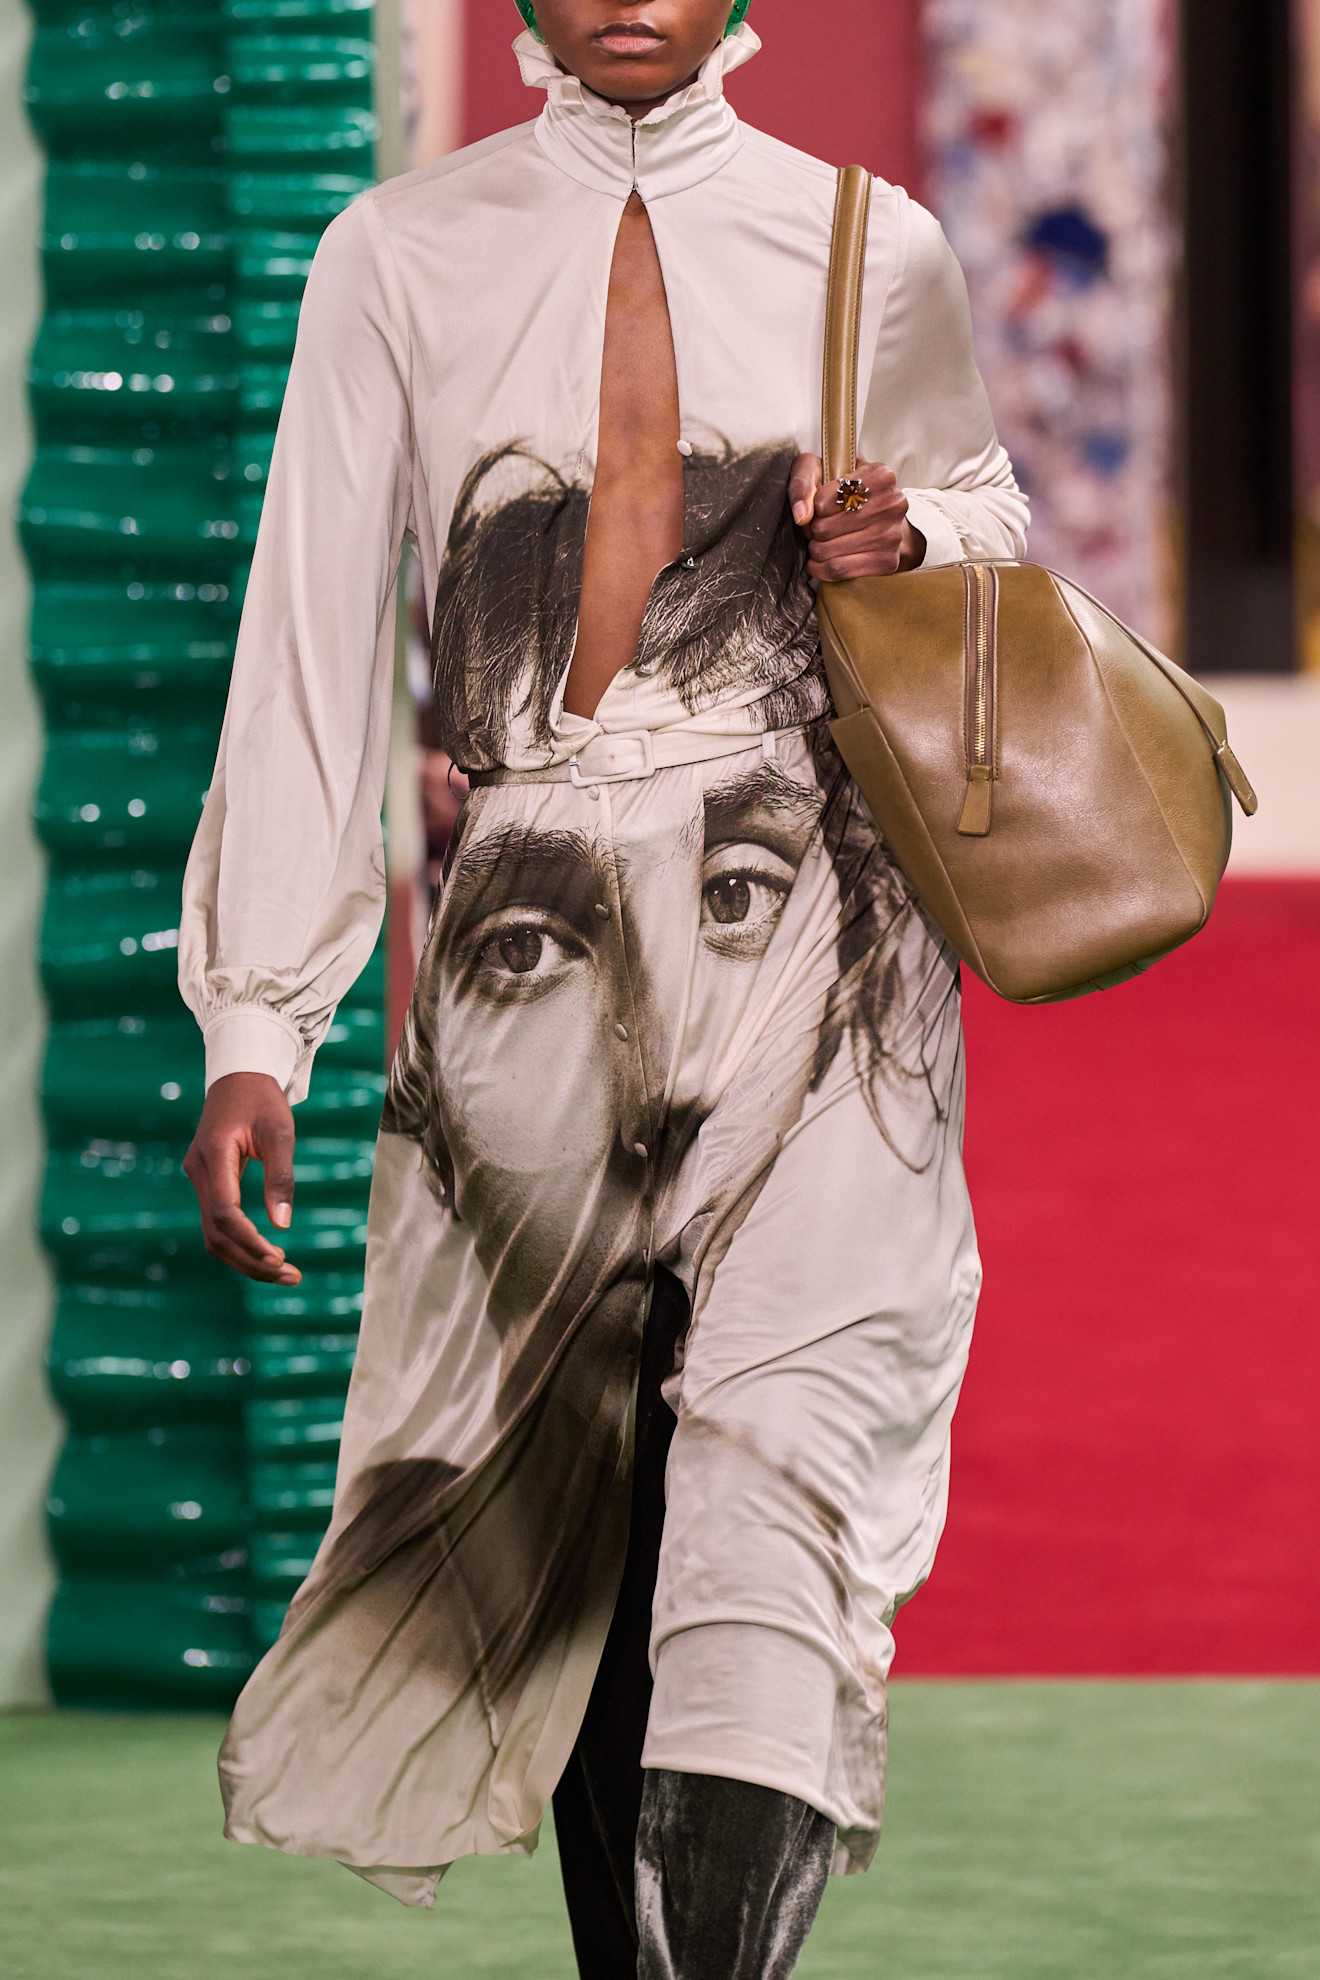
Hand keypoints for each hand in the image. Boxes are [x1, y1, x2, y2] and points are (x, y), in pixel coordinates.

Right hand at [183, 1071, 301, 1284]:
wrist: (238, 1075)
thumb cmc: (262, 1099)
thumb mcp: (280, 1131)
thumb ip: (280, 1176)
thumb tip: (281, 1223)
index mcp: (214, 1156)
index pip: (224, 1213)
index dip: (249, 1241)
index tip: (279, 1258)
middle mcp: (199, 1171)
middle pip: (215, 1234)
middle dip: (251, 1260)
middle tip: (291, 1275)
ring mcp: (198, 1178)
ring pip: (213, 1234)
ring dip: (246, 1258)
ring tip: (285, 1273)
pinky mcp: (207, 1182)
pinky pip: (217, 1222)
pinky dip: (240, 1243)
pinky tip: (267, 1255)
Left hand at [789, 454, 925, 581]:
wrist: (881, 515)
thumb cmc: (847, 490)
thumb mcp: (819, 470)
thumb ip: (802, 483)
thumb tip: (801, 517)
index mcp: (880, 475)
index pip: (823, 502)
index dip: (813, 508)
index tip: (820, 508)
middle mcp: (892, 504)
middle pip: (824, 529)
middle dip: (812, 531)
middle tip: (818, 528)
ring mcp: (892, 535)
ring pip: (828, 552)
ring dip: (815, 550)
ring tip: (821, 542)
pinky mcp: (887, 562)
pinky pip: (839, 570)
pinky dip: (821, 569)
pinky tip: (820, 562)